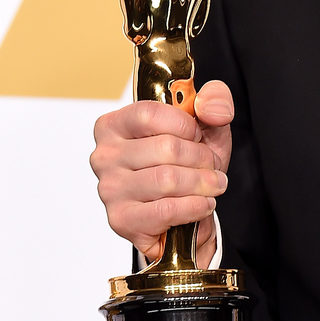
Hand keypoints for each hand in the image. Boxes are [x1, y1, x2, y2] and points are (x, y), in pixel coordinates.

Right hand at [90, 80, 233, 267]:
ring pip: (167, 179)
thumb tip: (209, 107)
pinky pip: (166, 210)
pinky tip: (203, 204)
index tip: (198, 136)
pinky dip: (195, 207)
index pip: (149, 114)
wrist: (189, 213)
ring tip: (213, 185)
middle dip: (202, 159)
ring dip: (202, 184)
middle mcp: (104, 156)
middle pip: (165, 148)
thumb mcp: (208, 125)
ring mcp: (109, 189)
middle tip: (212, 167)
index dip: (185, 125)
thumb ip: (214, 100)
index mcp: (115, 125)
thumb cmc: (190, 165)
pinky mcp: (122, 220)